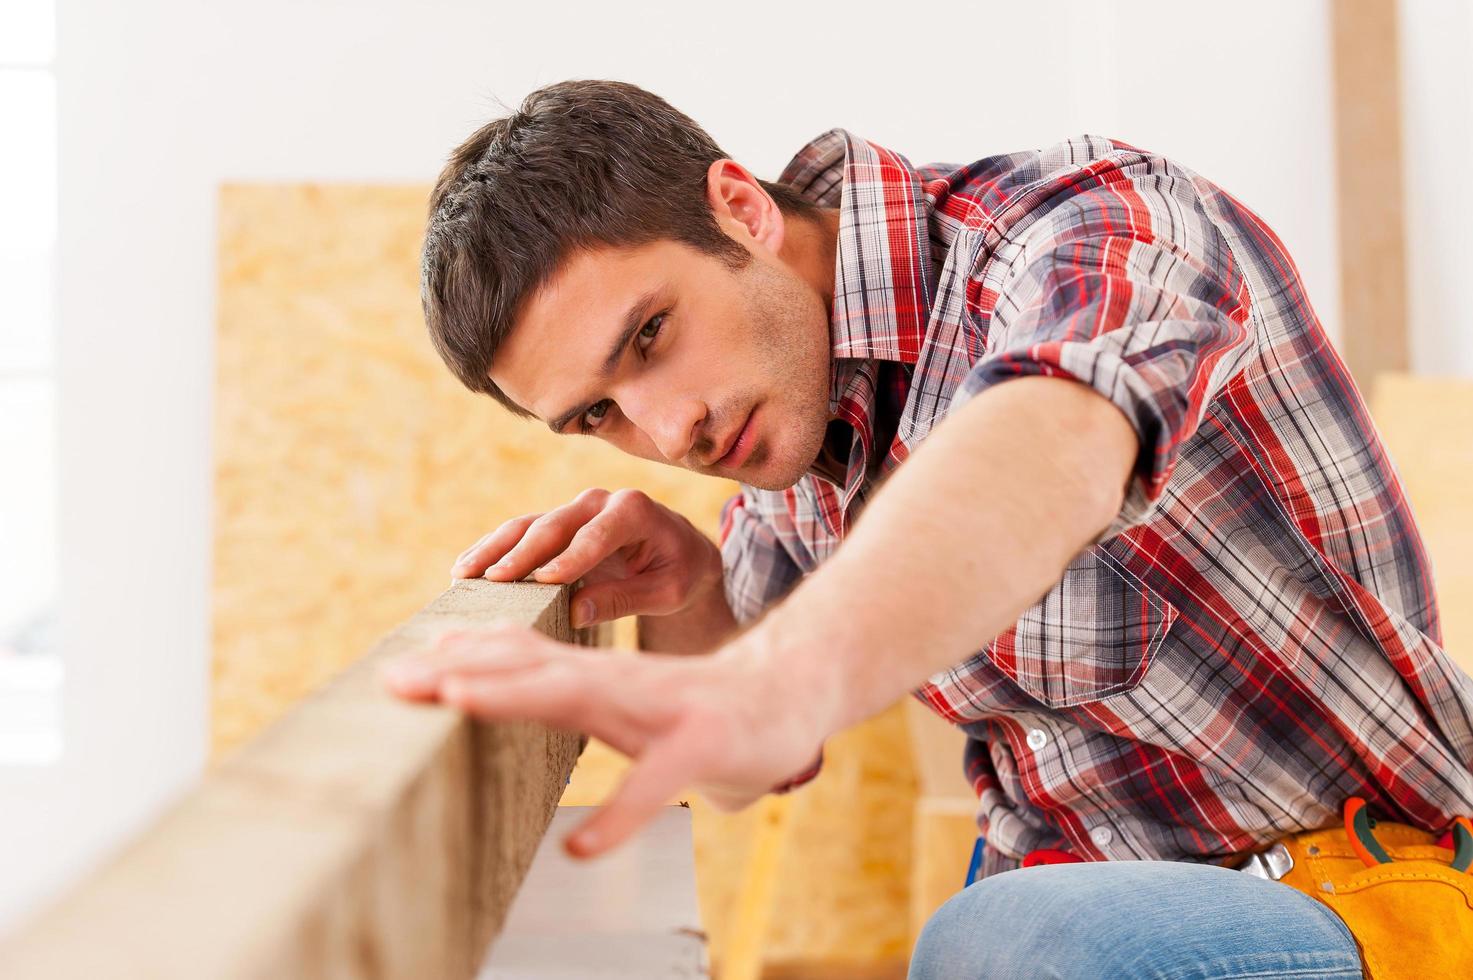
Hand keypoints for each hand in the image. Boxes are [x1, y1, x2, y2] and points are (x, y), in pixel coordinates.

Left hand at [379, 624, 825, 857]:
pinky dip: (619, 814)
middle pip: (534, 669)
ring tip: (458, 701)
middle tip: (398, 678)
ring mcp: (663, 709)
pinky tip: (581, 847)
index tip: (402, 666)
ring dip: (517, 697)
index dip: (464, 658)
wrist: (789, 692)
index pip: (523, 657)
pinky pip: (656, 783)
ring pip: (583, 698)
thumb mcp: (624, 694)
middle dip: (464, 671)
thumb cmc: (697, 706)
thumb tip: (498, 683)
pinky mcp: (704, 745)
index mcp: (601, 675)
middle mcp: (623, 681)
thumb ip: (569, 687)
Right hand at [451, 489, 722, 628]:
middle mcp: (598, 501)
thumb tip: (575, 611)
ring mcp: (574, 510)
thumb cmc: (680, 570)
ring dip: (494, 549)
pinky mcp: (558, 525)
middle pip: (553, 525)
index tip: (545, 583)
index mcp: (634, 510)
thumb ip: (625, 598)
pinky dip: (493, 550)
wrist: (682, 550)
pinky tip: (466, 569)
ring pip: (527, 525)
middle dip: (521, 553)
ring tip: (463, 574)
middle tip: (493, 581)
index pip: (597, 536)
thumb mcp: (668, 590)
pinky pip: (521, 533)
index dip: (570, 559)